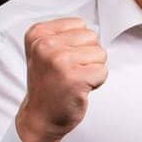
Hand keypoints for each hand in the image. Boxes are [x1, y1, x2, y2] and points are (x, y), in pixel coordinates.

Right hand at [15, 18, 107, 141]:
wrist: (40, 117)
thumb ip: (65, 33)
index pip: (80, 24)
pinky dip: (97, 82)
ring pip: (100, 53)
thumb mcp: (45, 50)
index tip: (61, 60)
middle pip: (92, 37)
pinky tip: (79, 89)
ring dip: (92, 69)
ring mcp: (58, 61)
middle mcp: (45, 44)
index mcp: (37, 33)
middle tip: (69, 72)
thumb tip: (93, 25)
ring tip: (74, 79)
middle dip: (87, 56)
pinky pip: (103, 71)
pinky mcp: (73, 78)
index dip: (78, 44)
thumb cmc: (49, 82)